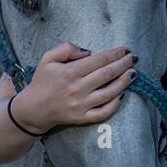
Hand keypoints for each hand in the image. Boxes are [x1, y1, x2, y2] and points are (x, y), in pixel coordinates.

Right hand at [10, 42, 136, 131]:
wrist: (33, 109)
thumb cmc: (42, 81)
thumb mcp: (47, 58)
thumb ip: (66, 48)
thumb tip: (88, 52)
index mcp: (69, 72)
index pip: (98, 60)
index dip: (114, 54)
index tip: (125, 49)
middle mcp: (77, 88)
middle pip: (107, 74)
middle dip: (123, 64)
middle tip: (134, 58)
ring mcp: (81, 105)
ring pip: (109, 93)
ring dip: (124, 82)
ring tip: (133, 74)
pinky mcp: (82, 118)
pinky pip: (103, 112)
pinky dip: (115, 105)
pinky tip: (122, 95)